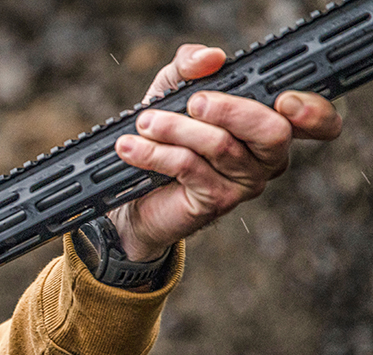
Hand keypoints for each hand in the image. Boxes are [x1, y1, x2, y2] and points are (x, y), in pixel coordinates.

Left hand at [110, 44, 342, 260]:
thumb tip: (210, 57)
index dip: (313, 112)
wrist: (135, 191)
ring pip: (222, 147)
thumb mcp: (174, 89)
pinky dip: (156, 153)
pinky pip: (190, 168)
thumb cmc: (165, 134)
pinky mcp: (216, 201)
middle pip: (272, 131)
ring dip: (176, 129)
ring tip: (145, 122)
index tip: (284, 100)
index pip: (317, 122)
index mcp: (272, 123)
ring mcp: (246, 182)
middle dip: (230, 110)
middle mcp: (268, 156)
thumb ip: (191, 65)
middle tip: (192, 101)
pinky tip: (131, 147)